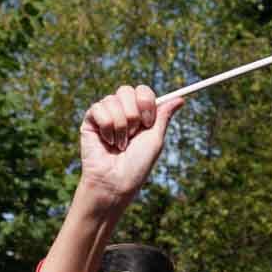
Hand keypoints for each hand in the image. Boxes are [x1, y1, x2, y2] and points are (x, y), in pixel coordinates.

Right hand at [78, 85, 183, 209]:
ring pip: (112, 100)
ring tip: (120, 144)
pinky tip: (107, 142)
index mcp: (139, 114)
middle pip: (126, 90)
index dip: (145, 102)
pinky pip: (98, 109)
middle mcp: (122, 111)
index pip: (142, 91)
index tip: (148, 122)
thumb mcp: (155, 138)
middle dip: (133, 114)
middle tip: (133, 134)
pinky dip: (107, 127)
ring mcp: (105, 115)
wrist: (116, 181)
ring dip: (120, 126)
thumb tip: (181, 99)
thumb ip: (163, 116)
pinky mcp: (90, 121)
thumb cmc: (138, 164)